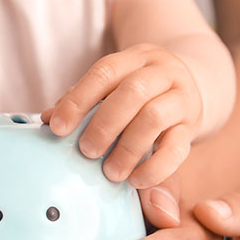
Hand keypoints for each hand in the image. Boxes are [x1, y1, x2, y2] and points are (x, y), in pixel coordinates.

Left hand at [41, 43, 201, 188]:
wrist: (193, 86)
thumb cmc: (139, 93)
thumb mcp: (114, 87)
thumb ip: (82, 100)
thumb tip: (46, 120)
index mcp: (134, 58)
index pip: (104, 72)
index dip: (78, 100)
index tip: (56, 128)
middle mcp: (161, 73)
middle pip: (133, 92)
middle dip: (104, 125)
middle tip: (86, 152)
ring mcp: (181, 98)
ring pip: (154, 117)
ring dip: (127, 148)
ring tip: (110, 172)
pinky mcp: (192, 127)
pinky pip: (178, 148)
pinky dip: (155, 168)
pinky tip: (135, 180)